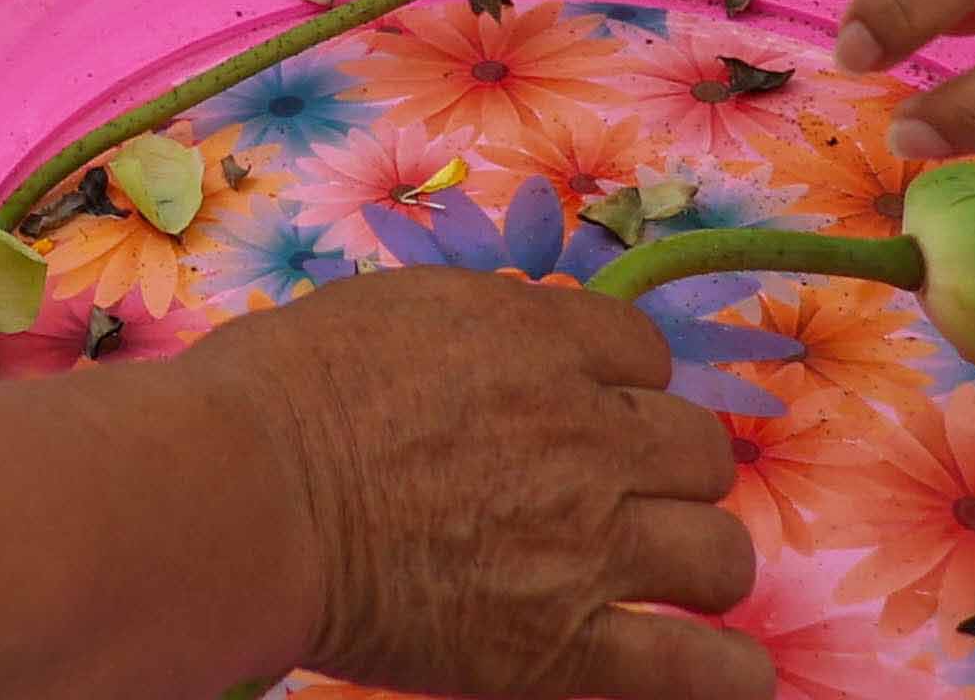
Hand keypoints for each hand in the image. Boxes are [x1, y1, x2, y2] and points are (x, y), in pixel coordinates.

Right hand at [183, 264, 763, 699]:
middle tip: (623, 495)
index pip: (644, 351)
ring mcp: (586, 543)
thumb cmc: (278, 394)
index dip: (624, 385)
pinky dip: (727, 673)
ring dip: (700, 562)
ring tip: (673, 580)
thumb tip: (519, 357)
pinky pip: (694, 667)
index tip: (595, 411)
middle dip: (668, 470)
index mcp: (538, 340)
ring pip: (719, 551)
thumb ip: (480, 332)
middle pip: (699, 450)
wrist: (243, 493)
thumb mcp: (393, 311)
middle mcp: (585, 434)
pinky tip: (731, 670)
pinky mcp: (563, 644)